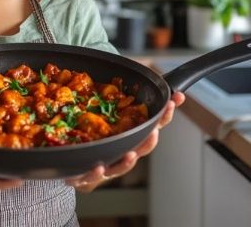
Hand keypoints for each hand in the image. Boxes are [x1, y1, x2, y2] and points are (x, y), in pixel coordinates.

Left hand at [67, 91, 185, 192]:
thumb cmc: (95, 136)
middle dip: (149, 140)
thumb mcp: (105, 111)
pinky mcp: (87, 174)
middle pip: (142, 148)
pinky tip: (98, 166)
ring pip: (121, 166)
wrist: (75, 165)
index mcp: (130, 136)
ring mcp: (107, 165)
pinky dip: (96, 173)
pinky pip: (91, 176)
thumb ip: (118, 94)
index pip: (154, 124)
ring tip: (131, 155)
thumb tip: (131, 73)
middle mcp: (123, 152)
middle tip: (154, 132)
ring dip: (127, 161)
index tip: (176, 98)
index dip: (166, 112)